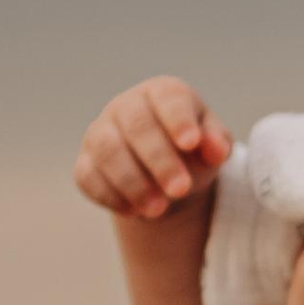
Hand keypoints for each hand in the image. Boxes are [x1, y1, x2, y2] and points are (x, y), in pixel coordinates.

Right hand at [75, 77, 232, 219]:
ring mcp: (100, 133)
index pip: (167, 98)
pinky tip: (133, 211)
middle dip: (159, 160)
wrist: (165, 174)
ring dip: (132, 182)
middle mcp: (126, 106)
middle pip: (136, 125)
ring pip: (107, 150)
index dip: (178, 119)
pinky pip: (88, 176)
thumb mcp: (214, 145)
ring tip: (158, 209)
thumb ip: (218, 143)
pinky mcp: (85, 163)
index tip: (191, 143)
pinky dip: (110, 196)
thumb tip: (216, 149)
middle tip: (180, 189)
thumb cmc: (193, 151)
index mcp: (162, 93)